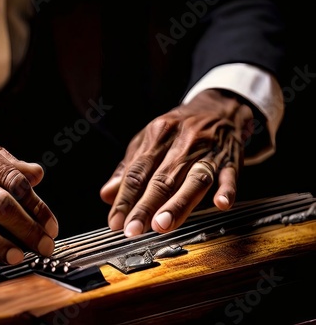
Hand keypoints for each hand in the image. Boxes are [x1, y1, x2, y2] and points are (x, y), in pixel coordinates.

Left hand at [100, 89, 255, 236]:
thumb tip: (107, 195)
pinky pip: (230, 174)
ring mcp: (208, 151)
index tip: (115, 222)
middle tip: (133, 230)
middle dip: (145, 207)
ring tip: (162, 225)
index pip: (137, 172)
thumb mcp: (148, 140)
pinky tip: (220, 204)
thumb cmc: (177, 129)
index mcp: (157, 135)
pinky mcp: (231, 159)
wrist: (218, 107)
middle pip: (162, 179)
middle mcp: (182, 142)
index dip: (125, 199)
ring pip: (193, 179)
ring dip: (178, 204)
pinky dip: (226, 190)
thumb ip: (127, 168)